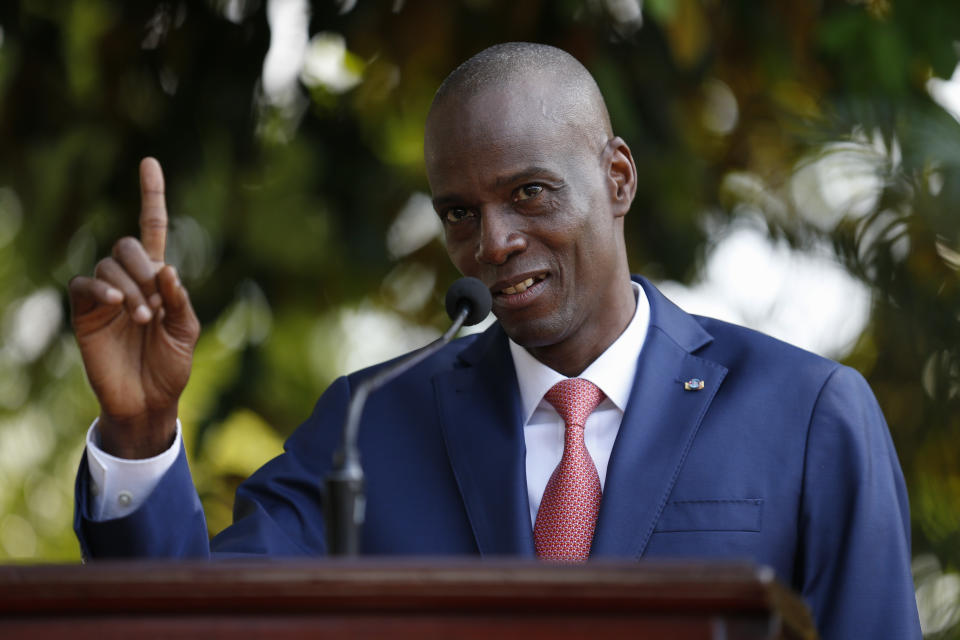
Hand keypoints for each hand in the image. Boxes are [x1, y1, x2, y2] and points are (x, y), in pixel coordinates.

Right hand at [68, 158, 199, 457]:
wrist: (148, 400)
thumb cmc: (171, 366)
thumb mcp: (187, 332)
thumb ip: (180, 300)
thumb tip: (167, 269)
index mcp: (158, 280)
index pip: (153, 228)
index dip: (152, 196)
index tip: (149, 162)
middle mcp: (129, 280)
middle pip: (128, 245)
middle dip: (144, 266)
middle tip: (156, 304)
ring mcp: (105, 295)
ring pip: (109, 265)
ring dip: (131, 287)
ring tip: (143, 317)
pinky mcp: (84, 312)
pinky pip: (84, 284)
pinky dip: (101, 289)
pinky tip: (117, 304)